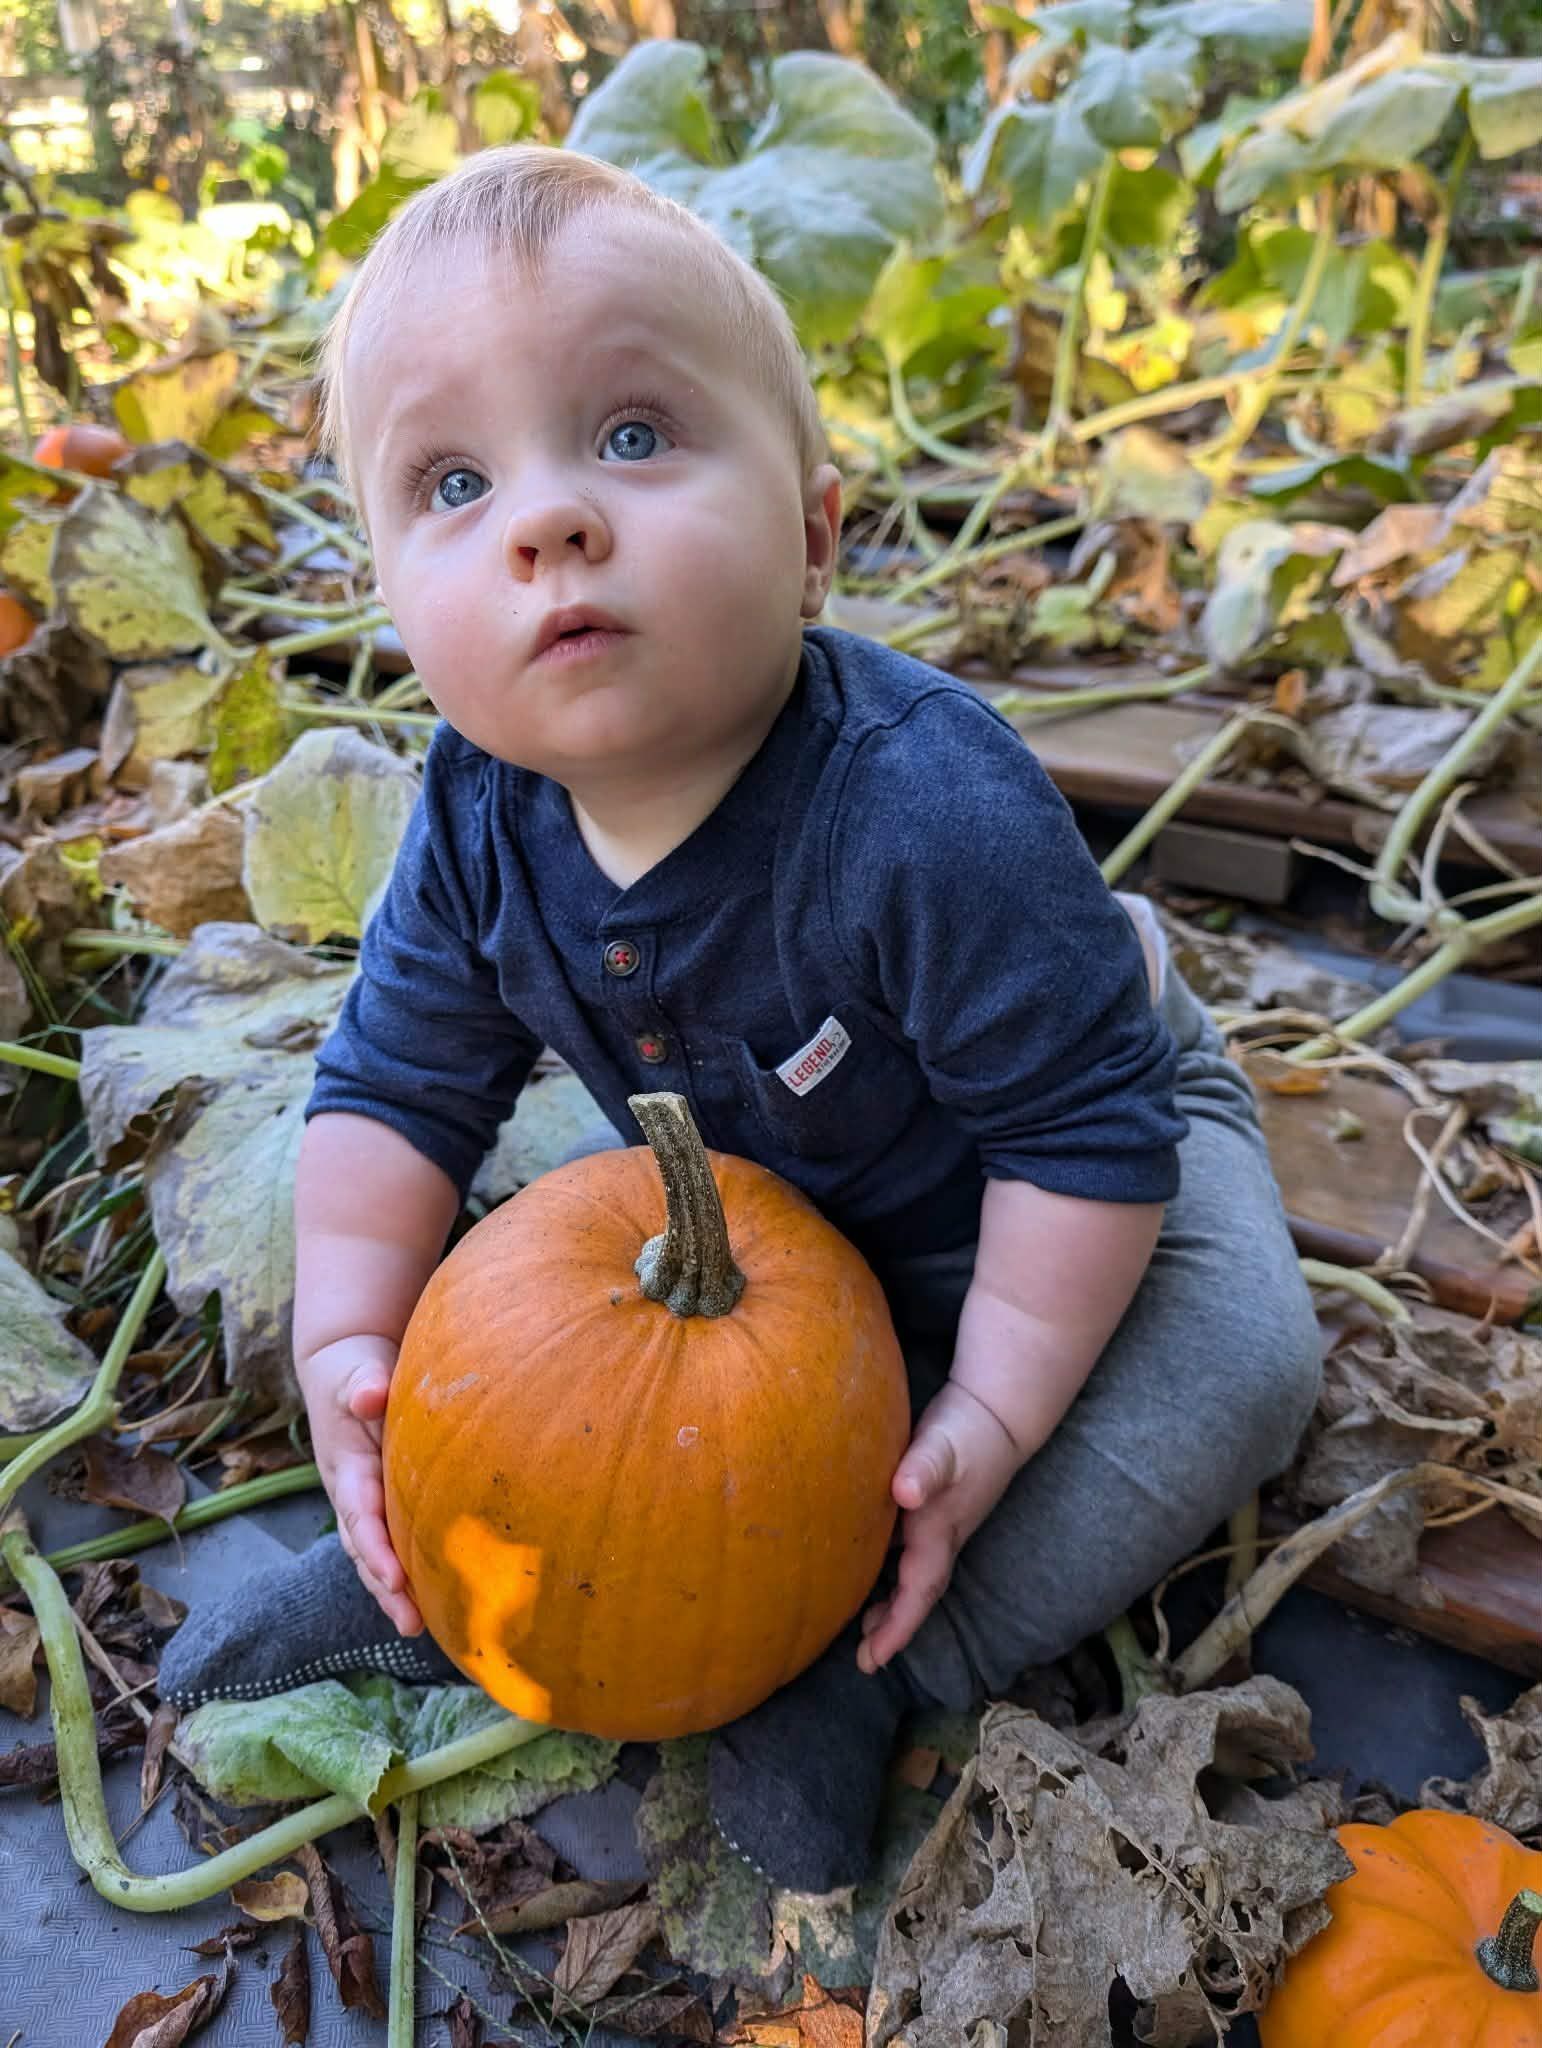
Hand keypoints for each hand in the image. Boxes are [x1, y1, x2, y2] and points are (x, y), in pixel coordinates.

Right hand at [299, 1335, 422, 1635]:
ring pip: (376, 1555)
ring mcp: (365, 1502)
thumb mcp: (355, 1372)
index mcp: (346, 1467)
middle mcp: (352, 1493)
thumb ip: (361, 1384)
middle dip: (385, 1588)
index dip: (375, 1548)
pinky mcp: (383, 1503)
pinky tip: (437, 1599)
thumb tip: (368, 1396)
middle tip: (411, 1623)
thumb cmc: (356, 1372)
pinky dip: (408, 1573)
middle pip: (365, 1549)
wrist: (346, 1370)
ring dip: (394, 1592)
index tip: (395, 1579)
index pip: (360, 1514)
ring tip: (421, 1627)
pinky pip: (394, 1542)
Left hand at [856, 1379, 1022, 1675]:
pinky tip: (867, 1567)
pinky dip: (890, 1571)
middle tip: (864, 1661)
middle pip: (917, 1594)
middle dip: (893, 1628)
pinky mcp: (934, 1509)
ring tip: (864, 1629)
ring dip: (892, 1605)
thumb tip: (906, 1493)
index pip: (918, 1591)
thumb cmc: (968, 1429)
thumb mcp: (943, 1446)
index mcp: (939, 1531)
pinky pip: (908, 1553)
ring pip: (914, 1577)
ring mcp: (940, 1524)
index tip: (873, 1659)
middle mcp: (942, 1536)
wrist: (999, 1411)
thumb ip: (924, 1468)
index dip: (897, 1627)